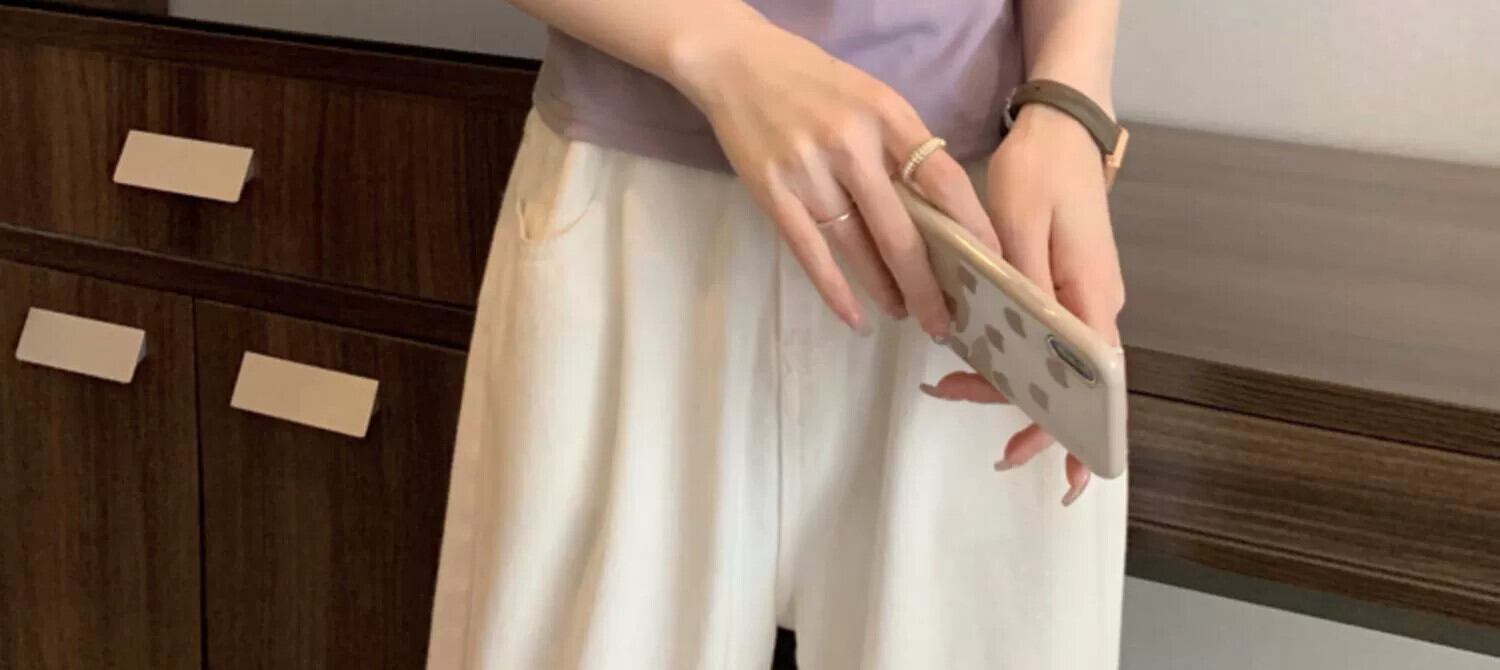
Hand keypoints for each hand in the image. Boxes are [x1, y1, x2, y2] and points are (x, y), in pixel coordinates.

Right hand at [672, 22, 998, 336]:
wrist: (739, 64)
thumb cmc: (817, 84)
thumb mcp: (874, 99)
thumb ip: (905, 147)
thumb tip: (943, 211)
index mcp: (888, 117)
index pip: (943, 182)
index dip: (972, 230)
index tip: (990, 269)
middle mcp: (851, 146)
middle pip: (901, 231)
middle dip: (928, 285)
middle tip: (946, 321)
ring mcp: (809, 172)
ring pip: (858, 248)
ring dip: (886, 290)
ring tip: (906, 314)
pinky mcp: (773, 193)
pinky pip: (811, 253)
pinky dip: (835, 291)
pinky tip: (855, 317)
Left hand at [926, 103, 1125, 505]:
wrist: (1061, 123)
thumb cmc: (1042, 169)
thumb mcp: (1019, 225)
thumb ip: (1023, 288)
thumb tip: (1022, 346)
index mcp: (1092, 296)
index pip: (1098, 384)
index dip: (1083, 433)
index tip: (1069, 476)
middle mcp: (1098, 303)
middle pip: (1072, 381)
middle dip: (1025, 411)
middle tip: (953, 398)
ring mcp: (1085, 293)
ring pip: (1054, 359)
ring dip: (1008, 379)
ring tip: (949, 382)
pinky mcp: (1067, 282)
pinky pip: (1046, 334)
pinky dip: (1013, 352)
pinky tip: (975, 352)